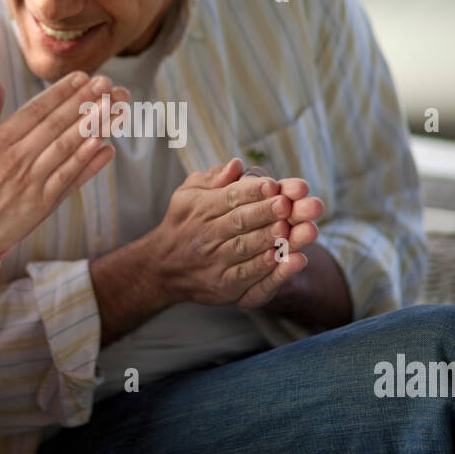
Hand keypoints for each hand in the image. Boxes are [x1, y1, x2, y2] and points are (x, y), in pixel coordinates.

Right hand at [0, 72, 128, 252]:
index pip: (36, 111)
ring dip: (96, 125)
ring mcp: (34, 184)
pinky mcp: (43, 205)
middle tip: (109, 83)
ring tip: (116, 106)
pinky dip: (90, 163)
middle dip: (86, 102)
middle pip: (59, 125)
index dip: (62, 93)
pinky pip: (71, 179)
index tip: (82, 77)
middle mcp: (19, 162)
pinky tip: (107, 146)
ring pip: (70, 148)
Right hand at [150, 157, 322, 307]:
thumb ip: (212, 177)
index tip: (273, 185)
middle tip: (287, 205)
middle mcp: (207, 237)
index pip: (229, 197)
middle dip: (264, 213)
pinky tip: (286, 259)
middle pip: (239, 223)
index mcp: (202, 209)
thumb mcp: (189, 193)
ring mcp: (215, 264)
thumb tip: (236, 165)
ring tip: (290, 230)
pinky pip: (247, 279)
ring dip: (269, 240)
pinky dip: (267, 270)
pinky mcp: (225, 288)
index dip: (252, 191)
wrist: (164, 267)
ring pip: (245, 250)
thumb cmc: (185, 222)